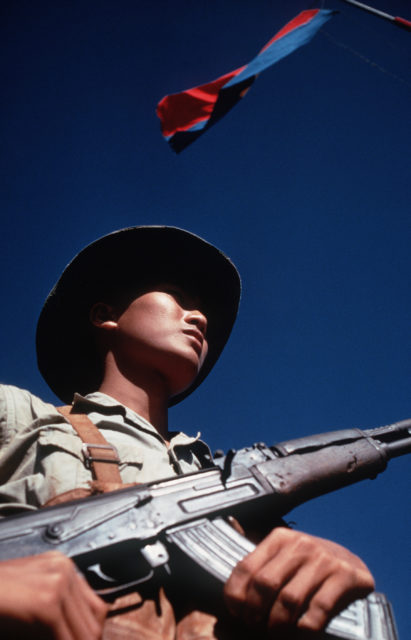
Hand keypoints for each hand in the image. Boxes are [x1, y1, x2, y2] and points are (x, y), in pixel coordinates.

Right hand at [0, 552, 107, 638]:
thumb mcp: (26, 600)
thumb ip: (51, 611)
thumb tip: (72, 634)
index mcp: (61, 567)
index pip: (95, 607)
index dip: (86, 634)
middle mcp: (64, 570)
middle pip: (94, 621)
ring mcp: (57, 584)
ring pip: (86, 634)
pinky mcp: (46, 603)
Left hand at [224, 527, 373, 634]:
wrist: (354, 566)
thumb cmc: (309, 565)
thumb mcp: (284, 553)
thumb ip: (259, 556)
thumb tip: (229, 525)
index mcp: (280, 538)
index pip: (247, 567)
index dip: (236, 595)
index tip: (235, 613)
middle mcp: (301, 544)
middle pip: (265, 584)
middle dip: (255, 612)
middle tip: (254, 626)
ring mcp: (324, 560)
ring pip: (289, 599)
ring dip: (277, 624)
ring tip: (274, 633)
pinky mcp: (345, 578)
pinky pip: (318, 610)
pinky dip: (305, 628)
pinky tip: (300, 632)